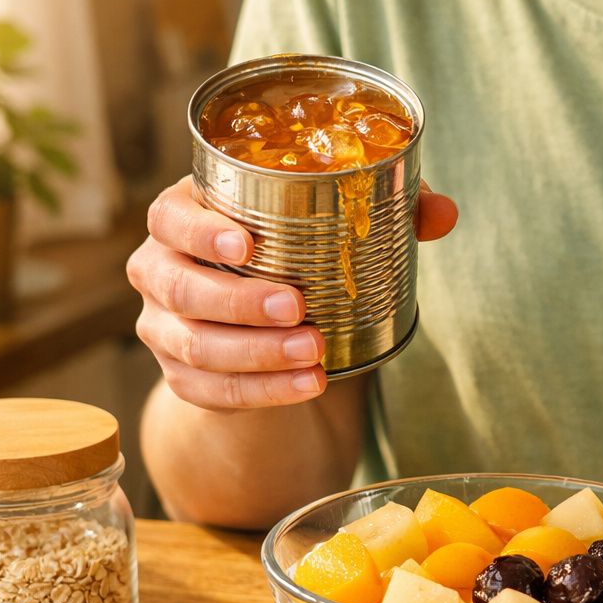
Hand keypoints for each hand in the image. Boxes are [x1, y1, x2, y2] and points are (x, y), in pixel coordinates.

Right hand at [127, 176, 457, 410]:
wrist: (267, 320)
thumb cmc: (296, 251)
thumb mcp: (328, 225)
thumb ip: (387, 211)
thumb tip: (442, 212)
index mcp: (184, 215)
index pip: (170, 215)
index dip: (199, 229)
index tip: (246, 243)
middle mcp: (160, 268)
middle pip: (182, 286)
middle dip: (240, 301)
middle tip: (298, 308)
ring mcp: (163, 326)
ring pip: (193, 344)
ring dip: (255, 353)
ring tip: (313, 353)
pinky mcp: (181, 375)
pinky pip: (210, 390)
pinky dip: (261, 392)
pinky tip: (304, 387)